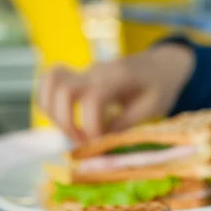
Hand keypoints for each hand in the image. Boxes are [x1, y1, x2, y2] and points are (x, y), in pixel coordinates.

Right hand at [38, 43, 194, 141]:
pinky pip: (50, 84)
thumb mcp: (151, 108)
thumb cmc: (159, 87)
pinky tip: (67, 122)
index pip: (92, 100)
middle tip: (83, 142)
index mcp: (118, 77)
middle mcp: (95, 71)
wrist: (160, 65)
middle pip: (63, 90)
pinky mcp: (76, 78)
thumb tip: (101, 144)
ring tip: (74, 133)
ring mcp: (83, 73)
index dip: (92, 128)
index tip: (101, 144)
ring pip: (50, 84)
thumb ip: (125, 125)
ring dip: (54, 115)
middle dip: (67, 124)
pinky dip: (49, 104)